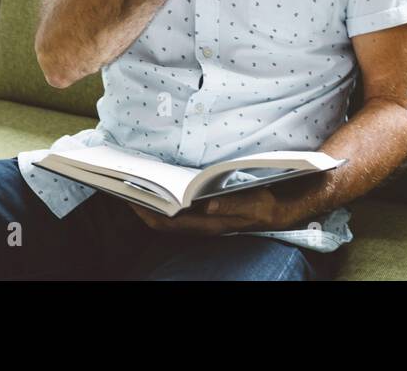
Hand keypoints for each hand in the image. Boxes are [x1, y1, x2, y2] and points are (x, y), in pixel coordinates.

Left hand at [126, 187, 295, 235]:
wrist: (282, 210)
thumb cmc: (268, 205)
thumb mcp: (257, 203)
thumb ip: (234, 204)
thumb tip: (208, 204)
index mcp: (210, 224)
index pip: (168, 224)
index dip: (147, 213)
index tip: (130, 196)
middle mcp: (202, 224)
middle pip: (162, 221)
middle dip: (142, 206)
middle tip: (124, 184)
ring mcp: (203, 219)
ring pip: (168, 216)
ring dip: (152, 202)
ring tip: (137, 181)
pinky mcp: (206, 212)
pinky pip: (178, 209)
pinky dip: (165, 198)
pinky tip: (160, 183)